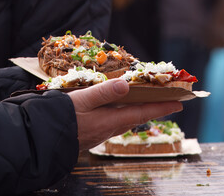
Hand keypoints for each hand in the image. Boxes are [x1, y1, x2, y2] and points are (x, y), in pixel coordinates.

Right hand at [68, 78, 182, 150]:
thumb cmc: (61, 117)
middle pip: (137, 117)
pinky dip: (125, 115)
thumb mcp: (82, 100)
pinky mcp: (94, 134)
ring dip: (140, 112)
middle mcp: (110, 128)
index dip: (161, 107)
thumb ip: (103, 92)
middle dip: (154, 109)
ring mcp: (102, 133)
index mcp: (110, 120)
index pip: (142, 112)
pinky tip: (120, 111)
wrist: (45, 138)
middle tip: (167, 103)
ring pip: (127, 121)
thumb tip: (126, 84)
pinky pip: (116, 123)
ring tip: (148, 104)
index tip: (179, 104)